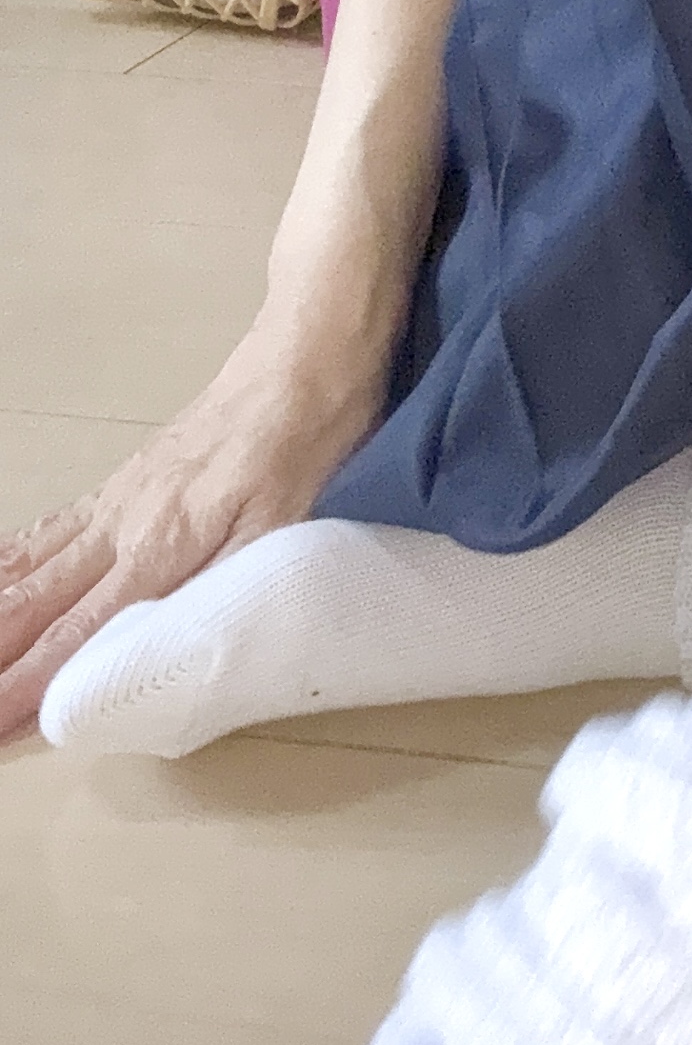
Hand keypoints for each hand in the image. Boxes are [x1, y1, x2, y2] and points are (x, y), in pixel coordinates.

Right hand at [0, 315, 389, 745]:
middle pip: (37, 606)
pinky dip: (10, 563)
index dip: (30, 690)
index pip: (76, 637)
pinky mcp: (126, 479)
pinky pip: (51, 531)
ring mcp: (118, 500)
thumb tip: (160, 648)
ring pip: (32, 569)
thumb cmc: (308, 441)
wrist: (306, 354)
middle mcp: (122, 527)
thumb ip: (218, 589)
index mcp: (159, 547)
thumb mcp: (282, 527)